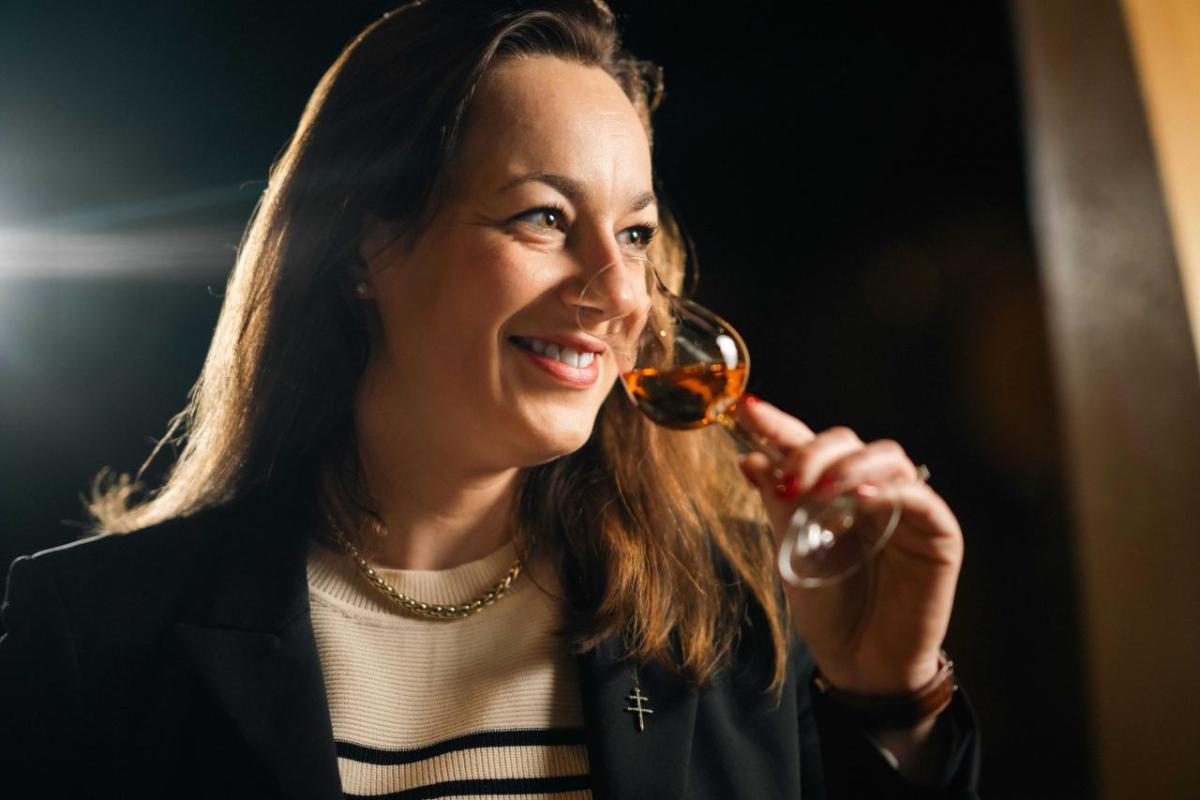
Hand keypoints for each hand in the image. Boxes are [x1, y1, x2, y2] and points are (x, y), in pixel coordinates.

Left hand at [735, 395, 963, 694]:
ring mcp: (907, 507)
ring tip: (823, 489)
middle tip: (789, 480)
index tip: (745, 409)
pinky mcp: (939, 534)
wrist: (860, 664)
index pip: (806, 443)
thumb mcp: (791, 553)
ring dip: (850, 467)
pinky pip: (922, 498)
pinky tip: (865, 499)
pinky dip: (893, 491)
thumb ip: (778, 505)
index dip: (777, 424)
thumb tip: (749, 459)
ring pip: (887, 457)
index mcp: (832, 490)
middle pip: (847, 442)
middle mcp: (871, 489)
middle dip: (812, 452)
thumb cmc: (827, 608)